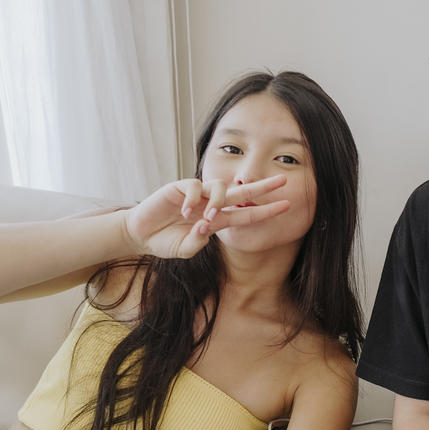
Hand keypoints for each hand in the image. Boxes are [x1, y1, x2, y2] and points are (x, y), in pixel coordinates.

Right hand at [123, 176, 289, 259]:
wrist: (141, 234)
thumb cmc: (164, 241)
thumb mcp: (183, 249)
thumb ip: (196, 243)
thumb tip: (205, 228)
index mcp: (217, 220)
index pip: (247, 214)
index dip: (266, 211)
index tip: (287, 206)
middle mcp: (211, 205)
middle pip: (242, 192)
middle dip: (263, 186)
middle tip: (284, 179)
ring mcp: (197, 194)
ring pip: (220, 188)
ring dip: (219, 203)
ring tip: (207, 218)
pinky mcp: (180, 187)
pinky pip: (194, 186)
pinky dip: (193, 198)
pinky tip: (184, 211)